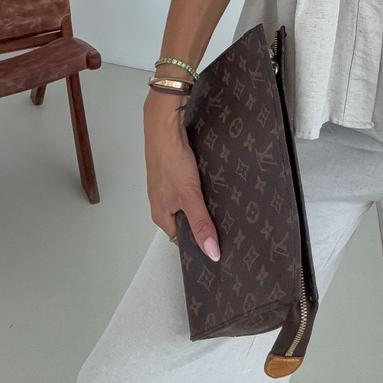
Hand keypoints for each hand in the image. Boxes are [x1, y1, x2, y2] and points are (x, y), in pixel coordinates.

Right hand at [143, 90, 219, 260]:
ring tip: (216, 197)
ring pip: (186, 201)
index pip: (181, 238)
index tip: (217, 240)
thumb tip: (211, 253)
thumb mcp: (190, 197)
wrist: (165, 129)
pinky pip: (187, 185)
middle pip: (184, 219)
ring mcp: (165, 186)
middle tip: (222, 217)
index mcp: (161, 216)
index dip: (199, 239)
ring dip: (200, 200)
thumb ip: (201, 224)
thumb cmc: (171, 162)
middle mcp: (161, 203)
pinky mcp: (172, 171)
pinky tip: (207, 180)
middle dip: (201, 219)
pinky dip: (197, 185)